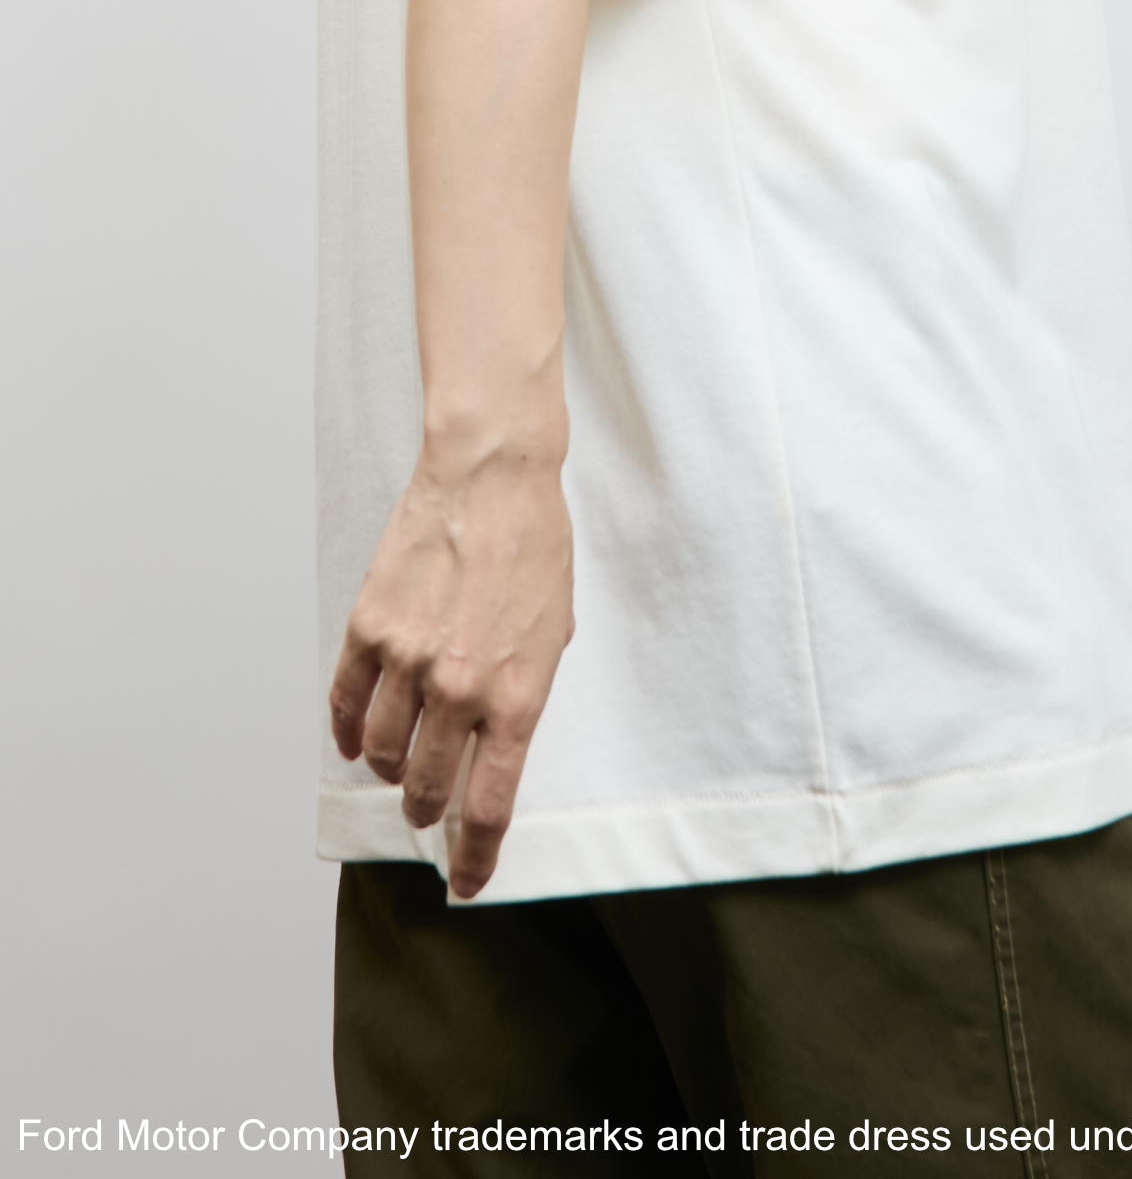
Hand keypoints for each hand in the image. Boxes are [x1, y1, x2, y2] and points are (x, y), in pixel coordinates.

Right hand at [329, 428, 574, 898]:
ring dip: (392, 772)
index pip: (488, 806)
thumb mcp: (555, 633)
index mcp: (517, 696)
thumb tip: (495, 741)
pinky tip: (359, 740)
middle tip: (429, 811)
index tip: (466, 882)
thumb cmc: (535, 547)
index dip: (473, 858)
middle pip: (429, 789)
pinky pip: (348, 703)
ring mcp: (409, 660)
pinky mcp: (370, 629)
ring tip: (400, 767)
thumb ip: (522, 693)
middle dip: (428, 811)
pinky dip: (350, 731)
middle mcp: (459, 688)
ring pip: (384, 753)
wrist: (493, 477)